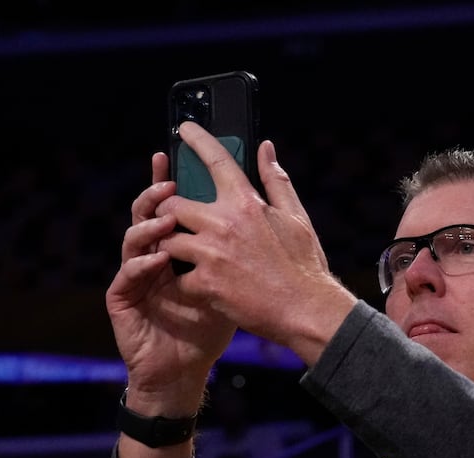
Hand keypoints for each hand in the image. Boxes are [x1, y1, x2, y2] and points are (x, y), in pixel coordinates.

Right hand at [105, 150, 239, 411]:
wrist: (188, 369)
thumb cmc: (209, 324)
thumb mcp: (232, 277)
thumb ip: (239, 240)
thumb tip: (255, 202)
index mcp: (175, 246)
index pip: (169, 204)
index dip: (168, 178)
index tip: (173, 150)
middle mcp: (151, 255)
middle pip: (147, 214)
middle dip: (156, 197)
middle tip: (170, 185)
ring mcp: (134, 275)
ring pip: (132, 239)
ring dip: (148, 227)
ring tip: (165, 220)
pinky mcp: (122, 299)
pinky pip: (127, 275)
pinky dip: (142, 265)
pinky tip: (156, 260)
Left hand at [155, 130, 355, 363]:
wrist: (306, 311)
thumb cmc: (304, 265)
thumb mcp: (296, 217)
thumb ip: (276, 181)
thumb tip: (266, 149)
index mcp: (246, 203)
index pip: (215, 160)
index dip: (197, 140)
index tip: (184, 130)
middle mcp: (224, 224)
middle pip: (172, 204)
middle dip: (167, 210)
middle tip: (172, 217)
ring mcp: (211, 254)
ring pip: (168, 240)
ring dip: (171, 245)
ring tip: (183, 253)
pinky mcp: (205, 284)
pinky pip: (179, 276)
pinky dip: (185, 280)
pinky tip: (198, 284)